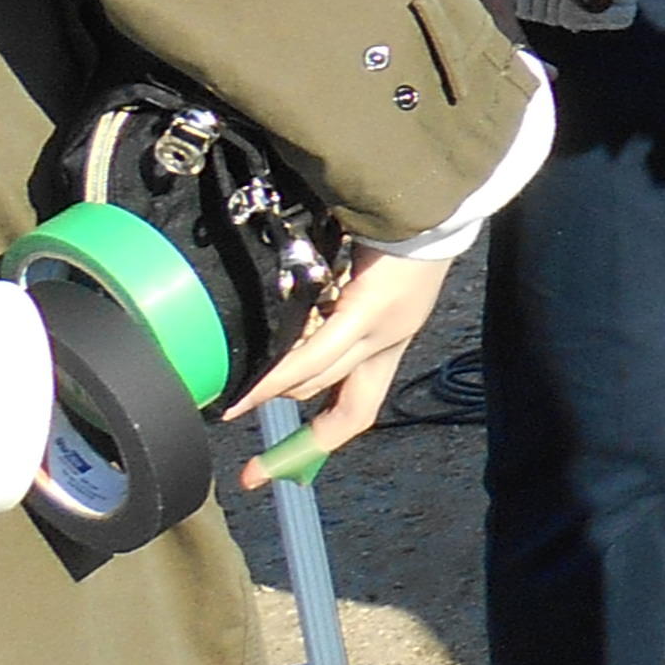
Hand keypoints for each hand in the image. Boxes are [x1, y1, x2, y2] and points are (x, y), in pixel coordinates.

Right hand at [237, 241, 455, 462]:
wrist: (432, 195)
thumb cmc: (394, 227)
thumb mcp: (362, 277)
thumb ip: (328, 306)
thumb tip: (281, 322)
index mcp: (391, 338)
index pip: (355, 407)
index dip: (318, 443)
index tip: (278, 469)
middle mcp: (389, 342)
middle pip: (333, 403)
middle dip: (291, 432)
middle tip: (247, 458)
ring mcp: (383, 330)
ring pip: (316, 380)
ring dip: (274, 396)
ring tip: (232, 406)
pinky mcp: (369, 309)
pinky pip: (314, 356)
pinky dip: (279, 377)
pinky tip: (249, 394)